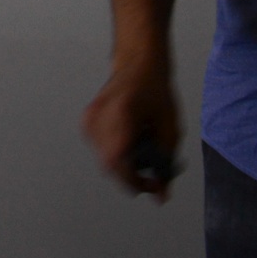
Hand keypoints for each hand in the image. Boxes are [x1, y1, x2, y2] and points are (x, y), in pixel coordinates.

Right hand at [83, 59, 181, 201]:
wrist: (139, 64)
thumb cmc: (156, 91)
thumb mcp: (170, 129)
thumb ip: (165, 164)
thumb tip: (161, 194)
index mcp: (121, 116)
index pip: (118, 162)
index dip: (134, 182)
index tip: (151, 187)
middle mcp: (99, 117)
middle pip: (110, 164)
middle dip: (132, 175)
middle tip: (152, 174)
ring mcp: (90, 118)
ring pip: (104, 159)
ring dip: (124, 164)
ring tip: (143, 152)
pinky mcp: (86, 120)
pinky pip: (99, 149)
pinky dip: (115, 152)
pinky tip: (129, 141)